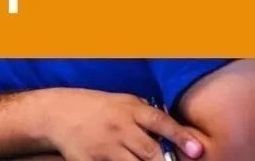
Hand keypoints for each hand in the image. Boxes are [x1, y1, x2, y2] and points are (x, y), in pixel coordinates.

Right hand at [43, 88, 203, 160]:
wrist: (57, 113)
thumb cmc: (96, 107)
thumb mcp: (122, 102)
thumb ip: (147, 116)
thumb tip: (177, 133)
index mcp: (129, 110)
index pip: (160, 122)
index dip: (181, 136)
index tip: (197, 150)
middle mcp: (118, 128)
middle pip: (150, 151)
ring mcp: (103, 147)